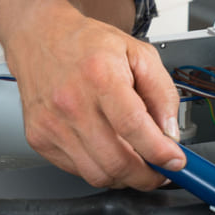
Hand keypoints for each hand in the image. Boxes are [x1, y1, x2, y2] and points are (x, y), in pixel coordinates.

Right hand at [1, 0, 185, 189]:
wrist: (39, 37)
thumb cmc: (86, 44)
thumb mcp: (138, 53)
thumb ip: (162, 92)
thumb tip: (169, 133)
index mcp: (100, 75)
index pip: (133, 127)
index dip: (159, 152)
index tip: (175, 161)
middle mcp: (71, 102)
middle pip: (116, 161)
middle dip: (147, 176)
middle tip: (160, 170)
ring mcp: (52, 124)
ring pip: (97, 174)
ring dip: (124, 176)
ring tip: (136, 160)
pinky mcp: (39, 138)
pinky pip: (77, 170)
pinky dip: (99, 168)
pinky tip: (107, 150)